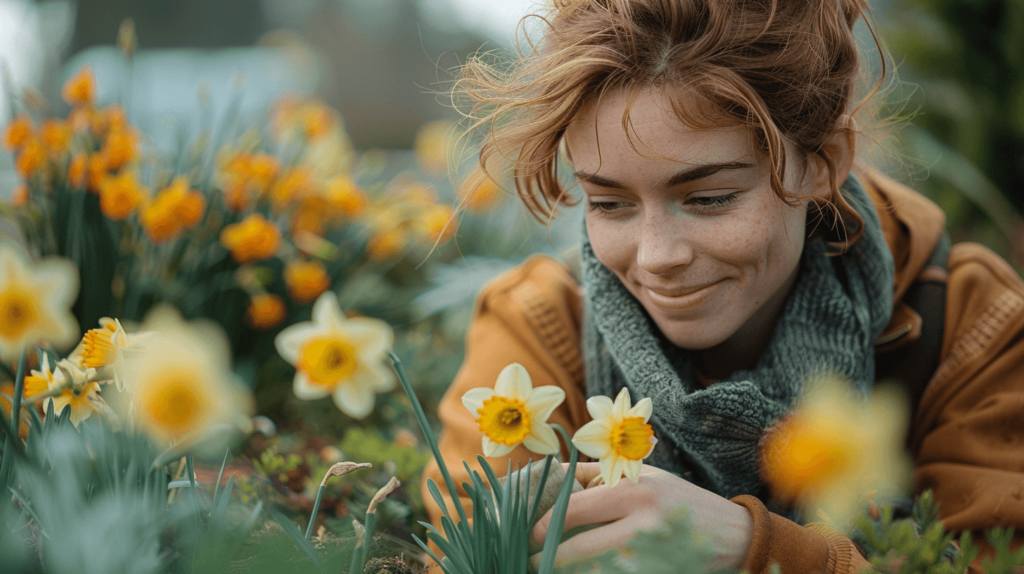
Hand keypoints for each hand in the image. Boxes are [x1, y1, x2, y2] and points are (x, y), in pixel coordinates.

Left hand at [529, 463, 753, 570]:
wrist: (734, 533)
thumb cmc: (676, 499)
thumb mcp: (641, 476)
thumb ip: (596, 476)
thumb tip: (550, 480)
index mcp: (633, 489)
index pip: (574, 508)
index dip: (544, 525)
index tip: (527, 535)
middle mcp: (641, 520)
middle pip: (579, 547)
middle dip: (548, 558)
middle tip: (529, 561)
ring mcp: (650, 553)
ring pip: (593, 570)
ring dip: (568, 572)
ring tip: (548, 569)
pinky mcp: (656, 573)